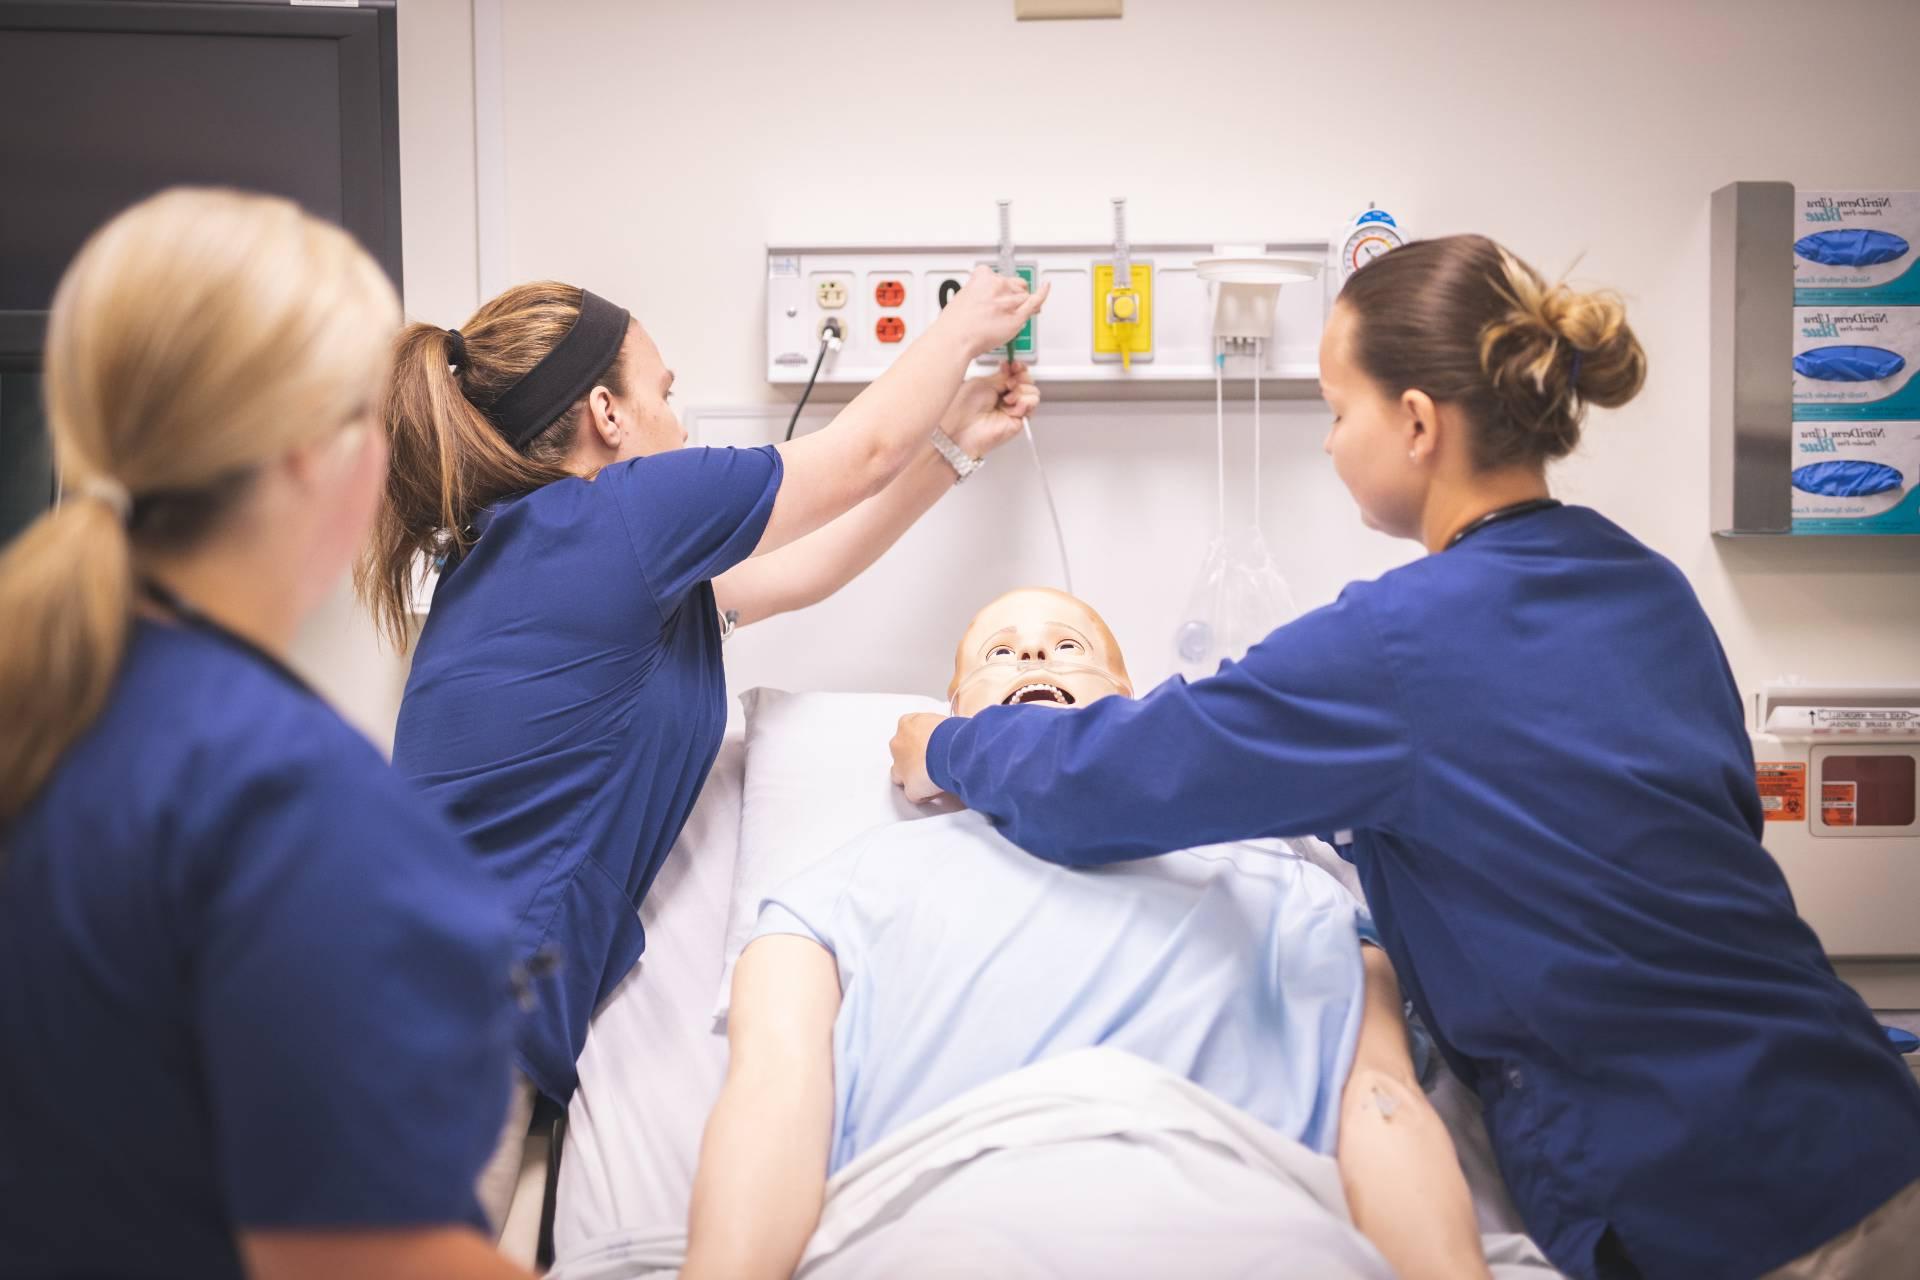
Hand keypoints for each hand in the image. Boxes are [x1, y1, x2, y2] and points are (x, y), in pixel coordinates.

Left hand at [889, 712, 949, 803]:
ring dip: (913, 777)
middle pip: (900, 753)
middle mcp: (899, 744)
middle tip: (932, 761)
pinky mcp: (911, 788)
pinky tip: (936, 791)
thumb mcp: (946, 721)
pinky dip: (924, 795)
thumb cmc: (951, 733)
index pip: (907, 732)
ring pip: (900, 775)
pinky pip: (914, 795)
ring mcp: (901, 768)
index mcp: (907, 724)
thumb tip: (951, 730)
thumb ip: (939, 728)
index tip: (930, 744)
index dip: (919, 740)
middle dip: (913, 758)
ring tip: (931, 778)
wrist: (952, 750)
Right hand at [934, 266, 1049, 358]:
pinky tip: (1046, 287)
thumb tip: (982, 301)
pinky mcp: (1017, 316)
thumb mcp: (961, 298)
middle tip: (1005, 306)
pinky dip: (1043, 293)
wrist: (956, 338)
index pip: (997, 276)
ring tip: (1011, 314)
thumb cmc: (955, 324)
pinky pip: (1035, 301)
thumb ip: (977, 296)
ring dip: (1020, 304)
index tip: (995, 293)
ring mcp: (1009, 300)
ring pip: (1023, 296)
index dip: (998, 287)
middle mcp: (998, 285)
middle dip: (1012, 294)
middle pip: (1014, 285)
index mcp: (982, 277)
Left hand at [941, 361, 1038, 458]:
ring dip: (1022, 390)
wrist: (961, 427)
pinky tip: (1009, 407)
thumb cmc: (964, 406)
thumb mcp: (983, 382)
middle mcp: (1006, 397)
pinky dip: (1023, 402)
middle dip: (1021, 377)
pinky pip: (1031, 405)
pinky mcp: (1019, 421)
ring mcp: (1013, 409)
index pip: (1016, 374)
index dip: (1019, 367)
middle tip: (1009, 383)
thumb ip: (1001, 376)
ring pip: (1033, 393)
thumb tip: (1013, 368)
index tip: (1014, 364)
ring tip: (1007, 398)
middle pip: (1027, 381)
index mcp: (996, 387)